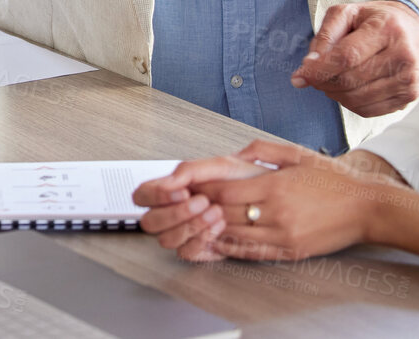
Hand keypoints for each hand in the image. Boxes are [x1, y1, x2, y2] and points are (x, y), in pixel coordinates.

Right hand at [134, 154, 269, 260]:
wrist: (277, 198)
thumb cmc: (250, 178)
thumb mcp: (222, 165)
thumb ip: (190, 169)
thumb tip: (167, 180)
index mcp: (173, 189)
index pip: (142, 195)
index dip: (155, 195)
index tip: (180, 190)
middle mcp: (174, 212)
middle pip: (149, 222)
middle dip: (175, 213)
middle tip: (200, 201)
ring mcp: (186, 232)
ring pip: (166, 241)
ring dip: (190, 225)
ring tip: (216, 211)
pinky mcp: (200, 248)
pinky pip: (187, 253)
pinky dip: (201, 238)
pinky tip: (219, 226)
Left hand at [148, 141, 418, 263]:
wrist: (366, 206)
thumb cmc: (333, 179)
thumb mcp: (297, 154)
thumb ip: (263, 150)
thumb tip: (236, 155)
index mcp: (275, 186)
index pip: (225, 192)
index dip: (202, 190)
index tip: (189, 186)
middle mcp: (276, 213)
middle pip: (224, 214)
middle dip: (201, 209)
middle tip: (184, 204)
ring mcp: (282, 235)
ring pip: (234, 236)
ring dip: (212, 229)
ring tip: (195, 222)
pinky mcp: (290, 251)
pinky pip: (252, 252)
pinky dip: (231, 248)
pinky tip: (218, 242)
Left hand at [290, 0, 418, 116]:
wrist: (414, 31)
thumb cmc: (376, 21)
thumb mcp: (347, 13)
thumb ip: (324, 36)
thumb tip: (307, 67)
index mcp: (387, 29)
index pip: (347, 56)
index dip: (320, 69)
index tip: (301, 75)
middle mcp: (403, 55)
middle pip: (351, 80)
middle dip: (323, 82)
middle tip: (313, 76)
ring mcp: (409, 79)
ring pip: (357, 99)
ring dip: (334, 94)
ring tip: (330, 80)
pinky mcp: (408, 97)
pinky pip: (368, 110)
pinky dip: (349, 103)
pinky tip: (347, 89)